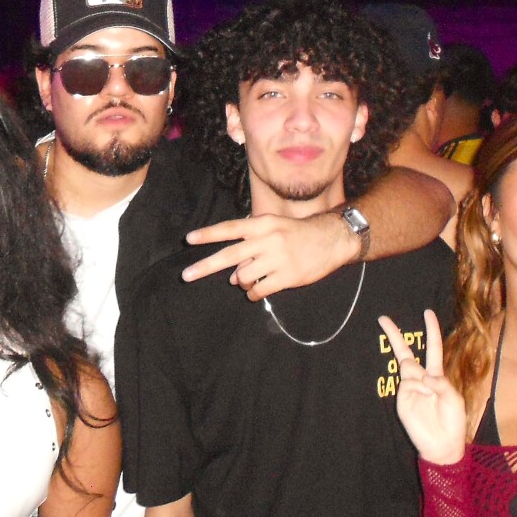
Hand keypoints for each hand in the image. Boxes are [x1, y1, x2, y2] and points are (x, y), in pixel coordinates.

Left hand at [182, 211, 354, 300]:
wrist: (331, 239)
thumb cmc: (296, 233)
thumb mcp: (274, 226)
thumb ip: (251, 243)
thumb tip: (232, 271)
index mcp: (263, 224)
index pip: (231, 228)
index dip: (209, 234)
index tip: (189, 239)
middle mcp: (269, 239)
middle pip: (231, 255)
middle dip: (205, 266)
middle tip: (186, 275)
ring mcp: (279, 259)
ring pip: (244, 276)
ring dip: (241, 281)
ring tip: (251, 278)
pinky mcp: (288, 276)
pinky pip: (259, 290)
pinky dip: (253, 293)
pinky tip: (257, 289)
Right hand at [378, 310, 466, 464]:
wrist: (442, 445)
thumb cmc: (453, 422)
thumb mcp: (454, 399)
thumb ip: (442, 383)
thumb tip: (424, 375)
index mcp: (437, 376)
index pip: (433, 348)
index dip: (431, 330)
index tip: (428, 313)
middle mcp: (421, 379)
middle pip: (406, 352)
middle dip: (395, 335)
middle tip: (383, 318)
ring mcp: (410, 388)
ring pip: (409, 368)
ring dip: (420, 375)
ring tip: (430, 395)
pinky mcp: (402, 399)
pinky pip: (407, 383)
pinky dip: (417, 387)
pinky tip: (423, 398)